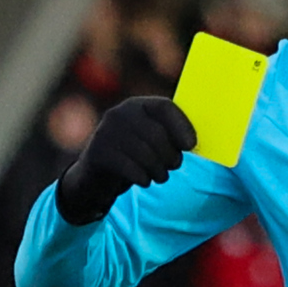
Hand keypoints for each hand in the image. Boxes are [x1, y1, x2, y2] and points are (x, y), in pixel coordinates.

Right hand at [56, 97, 196, 224]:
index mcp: (137, 105)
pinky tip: (144, 181)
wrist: (93, 177)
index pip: (164, 107)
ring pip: (144, 153)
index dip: (181, 126)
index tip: (191, 145)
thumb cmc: (132, 158)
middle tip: (174, 166)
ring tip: (161, 176)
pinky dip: (143, 178)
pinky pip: (129, 167)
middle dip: (171, 155)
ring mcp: (106, 133)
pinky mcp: (97, 153)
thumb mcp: (150, 142)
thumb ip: (169, 136)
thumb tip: (194, 144)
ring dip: (159, 170)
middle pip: (156, 134)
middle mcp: (119, 114)